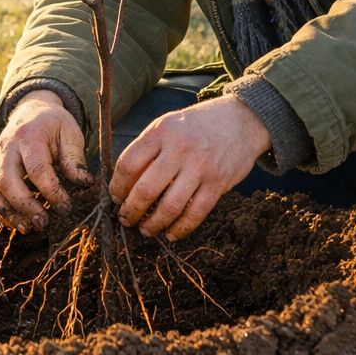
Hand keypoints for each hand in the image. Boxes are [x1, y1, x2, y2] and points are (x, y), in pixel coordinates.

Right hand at [0, 90, 91, 232]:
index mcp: (29, 136)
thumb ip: (74, 159)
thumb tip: (85, 183)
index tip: (65, 207)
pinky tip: (16, 222)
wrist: (31, 110)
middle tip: (43, 223)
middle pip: (8, 181)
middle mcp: (7, 147)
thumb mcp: (70, 133)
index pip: (37, 169)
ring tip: (27, 228)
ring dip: (7, 212)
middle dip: (25, 205)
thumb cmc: (53, 124)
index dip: (51, 191)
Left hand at [109, 94, 270, 240]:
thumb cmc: (196, 126)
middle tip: (126, 219)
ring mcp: (200, 166)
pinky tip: (170, 234)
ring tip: (146, 230)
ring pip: (170, 206)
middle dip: (131, 210)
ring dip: (153, 224)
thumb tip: (124, 183)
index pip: (128, 163)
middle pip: (146, 189)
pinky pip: (195, 213)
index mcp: (161, 132)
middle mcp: (180, 149)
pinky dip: (180, 229)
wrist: (240, 120)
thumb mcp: (168, 126)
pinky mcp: (218, 182)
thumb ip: (147, 149)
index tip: (115, 197)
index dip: (117, 186)